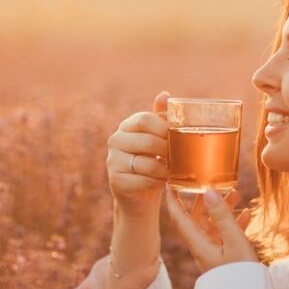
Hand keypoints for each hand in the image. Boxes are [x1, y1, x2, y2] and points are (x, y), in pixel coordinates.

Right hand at [106, 91, 170, 216]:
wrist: (139, 194)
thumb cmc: (152, 161)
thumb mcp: (156, 138)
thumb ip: (160, 117)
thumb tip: (164, 93)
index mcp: (126, 126)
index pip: (144, 119)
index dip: (163, 128)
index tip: (174, 138)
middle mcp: (115, 141)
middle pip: (146, 141)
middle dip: (166, 150)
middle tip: (176, 157)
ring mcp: (113, 161)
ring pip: (146, 163)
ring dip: (163, 169)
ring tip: (169, 171)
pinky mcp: (116, 181)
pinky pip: (142, 180)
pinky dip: (156, 182)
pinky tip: (160, 182)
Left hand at [165, 185, 257, 272]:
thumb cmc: (240, 273)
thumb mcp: (233, 241)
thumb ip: (221, 215)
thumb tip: (208, 191)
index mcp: (198, 244)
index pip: (179, 217)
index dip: (173, 199)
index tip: (170, 182)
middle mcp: (202, 246)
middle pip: (198, 217)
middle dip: (206, 199)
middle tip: (215, 182)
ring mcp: (213, 251)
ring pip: (214, 224)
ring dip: (223, 209)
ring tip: (237, 194)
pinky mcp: (224, 256)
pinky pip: (226, 234)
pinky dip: (234, 222)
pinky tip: (247, 214)